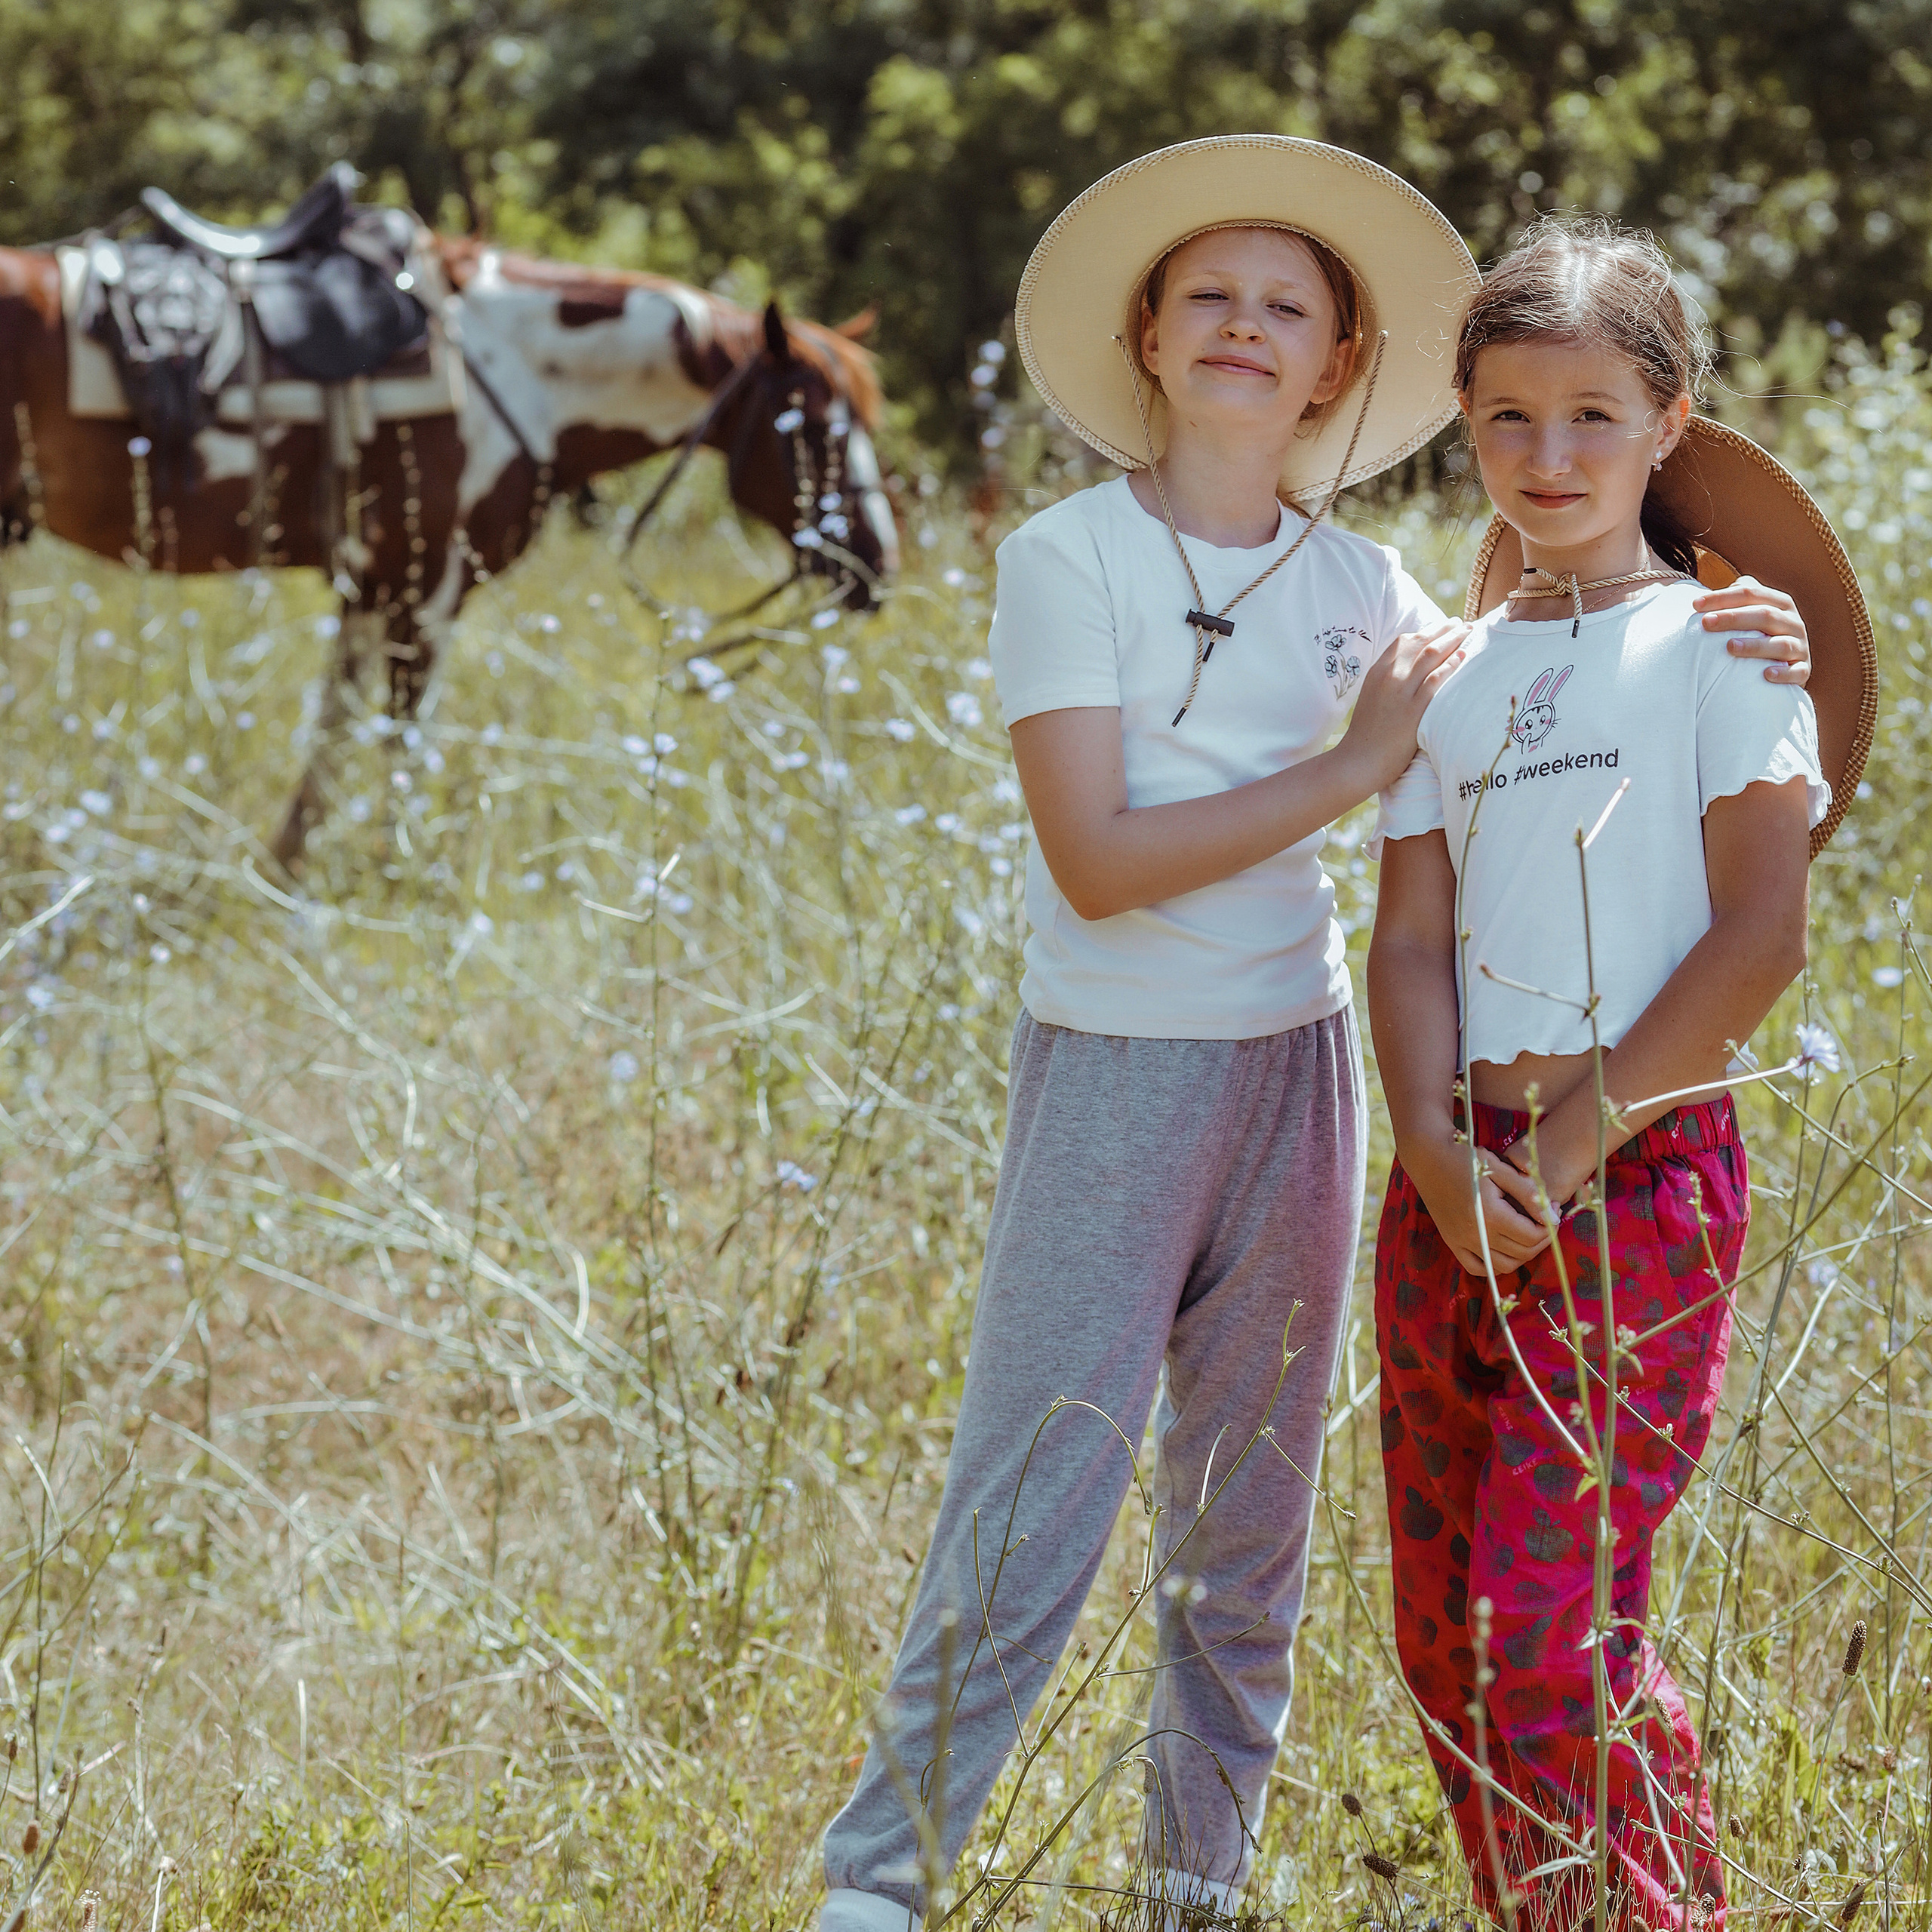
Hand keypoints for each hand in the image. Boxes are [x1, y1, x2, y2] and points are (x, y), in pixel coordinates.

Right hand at [1338, 621, 1466, 790]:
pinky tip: (1463, 657)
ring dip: (1452, 640)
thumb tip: (1409, 667)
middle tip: (1462, 623)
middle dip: (1444, 629)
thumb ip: (1387, 679)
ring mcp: (1400, 692)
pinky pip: (1434, 681)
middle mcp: (1388, 676)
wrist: (1359, 760)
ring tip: (1468, 632)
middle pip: (1420, 642)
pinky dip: (1450, 665)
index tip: (1442, 625)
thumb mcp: (1372, 697)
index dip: (1426, 629)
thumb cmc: (1368, 732)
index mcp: (1377, 671)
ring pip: (1430, 655)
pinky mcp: (1412, 710)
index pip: (1404, 640)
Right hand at [1406, 1136, 1554, 1275]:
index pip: (1532, 1236)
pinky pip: (1478, 1268)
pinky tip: (1503, 1248)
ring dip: (1522, 1255)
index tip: (1553, 1210)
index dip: (1550, 1227)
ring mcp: (1462, 1241)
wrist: (1429, 1157)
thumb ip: (1529, 1194)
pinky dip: (1495, 1265)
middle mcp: (1476, 1234)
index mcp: (1491, 1214)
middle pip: (1522, 1253)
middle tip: (1546, 1221)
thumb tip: (1553, 1218)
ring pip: (1504, 1266)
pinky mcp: (1452, 1242)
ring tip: (1527, 1234)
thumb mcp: (1502, 1169)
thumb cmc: (1467, 1158)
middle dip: (1542, 1240)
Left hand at [1694, 576, 1809, 685]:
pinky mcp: (1803, 669)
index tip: (1695, 605)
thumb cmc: (1758, 635)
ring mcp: (1800, 646)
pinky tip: (1766, 674)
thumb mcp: (1750, 613)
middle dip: (1734, 617)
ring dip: (1755, 646)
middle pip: (1765, 615)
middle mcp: (1793, 622)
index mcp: (1780, 604)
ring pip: (1781, 644)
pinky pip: (1797, 672)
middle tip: (1706, 622)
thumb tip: (1706, 595)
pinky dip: (1783, 673)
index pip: (1751, 593)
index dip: (1723, 597)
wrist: (1786, 665)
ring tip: (1730, 647)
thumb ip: (1737, 599)